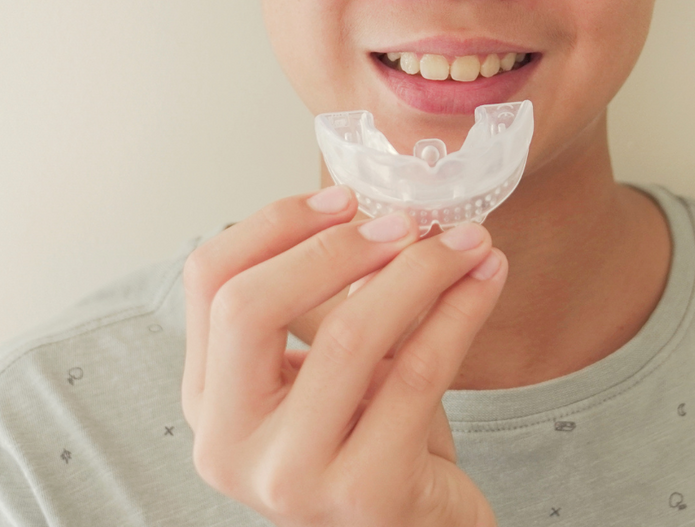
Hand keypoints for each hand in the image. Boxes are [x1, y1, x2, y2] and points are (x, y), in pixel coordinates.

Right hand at [181, 186, 507, 526]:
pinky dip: (459, 312)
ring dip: (418, 272)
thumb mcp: (330, 365)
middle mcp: (228, 445)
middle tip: (407, 223)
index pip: (209, 281)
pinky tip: (485, 281)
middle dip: (338, 247)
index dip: (275, 224)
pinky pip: (417, 374)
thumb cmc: (373, 440)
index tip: (345, 199)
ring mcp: (290, 478)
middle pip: (251, 307)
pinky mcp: (363, 494)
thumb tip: (370, 204)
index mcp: (209, 400)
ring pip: (347, 337)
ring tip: (467, 243)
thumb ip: (326, 297)